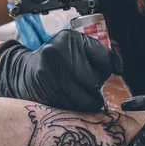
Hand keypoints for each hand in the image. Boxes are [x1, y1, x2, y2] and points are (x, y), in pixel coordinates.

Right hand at [0, 30, 122, 111]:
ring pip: (87, 98)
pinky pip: (74, 107)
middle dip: (96, 85)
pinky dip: (77, 107)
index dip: (107, 68)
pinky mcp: (46, 90)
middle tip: (86, 81)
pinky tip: (69, 98)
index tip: (104, 69)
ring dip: (89, 100)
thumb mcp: (76, 47)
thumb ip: (102, 52)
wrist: (25, 72)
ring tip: (80, 92)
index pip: (106, 58)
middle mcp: (59, 52)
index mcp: (71, 38)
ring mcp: (51, 72)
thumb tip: (119, 67)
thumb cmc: (58, 60)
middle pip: (95, 80)